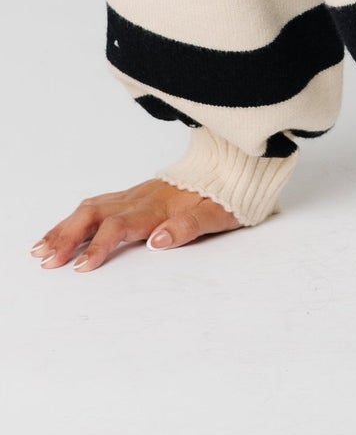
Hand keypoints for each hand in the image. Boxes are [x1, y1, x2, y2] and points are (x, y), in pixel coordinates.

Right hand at [31, 178, 244, 271]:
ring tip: (41, 248)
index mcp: (159, 206)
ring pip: (92, 207)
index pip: (120, 226)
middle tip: (46, 261)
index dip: (98, 247)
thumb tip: (155, 242)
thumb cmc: (228, 196)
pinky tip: (65, 227)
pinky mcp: (137, 193)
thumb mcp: (217, 215)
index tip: (80, 267)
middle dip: (67, 237)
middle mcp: (142, 197)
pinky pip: (100, 202)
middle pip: (95, 214)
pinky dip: (76, 216)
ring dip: (65, 227)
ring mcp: (137, 193)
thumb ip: (186, 228)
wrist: (235, 167)